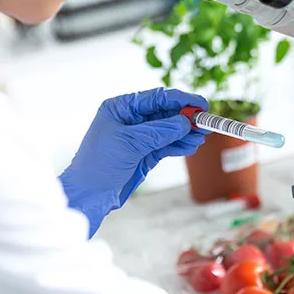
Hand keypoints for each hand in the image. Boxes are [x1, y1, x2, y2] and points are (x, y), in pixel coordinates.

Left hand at [60, 88, 207, 235]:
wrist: (88, 195)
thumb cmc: (99, 164)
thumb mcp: (130, 143)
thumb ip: (159, 131)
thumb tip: (185, 122)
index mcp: (121, 107)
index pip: (156, 98)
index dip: (180, 100)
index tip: (200, 104)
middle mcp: (130, 119)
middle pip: (165, 113)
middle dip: (186, 117)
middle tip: (206, 122)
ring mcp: (138, 138)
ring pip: (168, 130)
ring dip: (185, 133)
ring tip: (201, 136)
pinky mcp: (144, 154)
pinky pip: (166, 145)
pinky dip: (179, 145)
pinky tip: (191, 145)